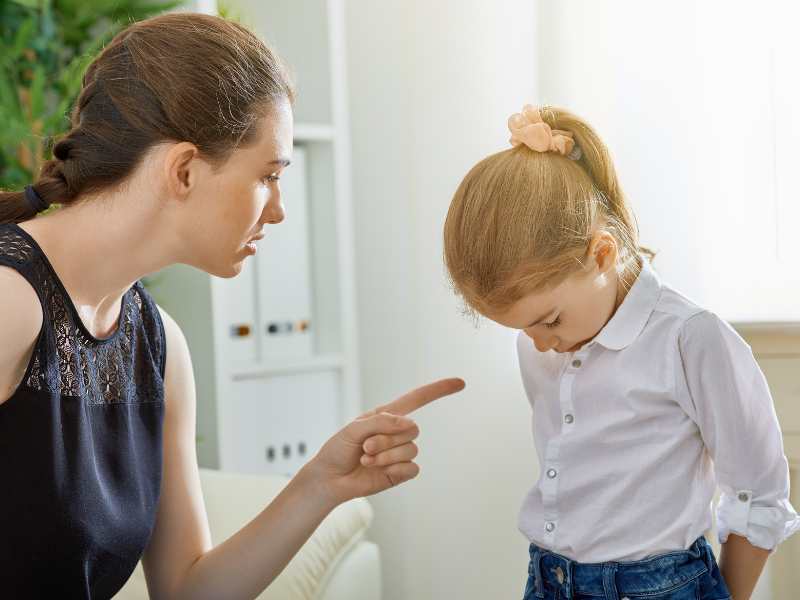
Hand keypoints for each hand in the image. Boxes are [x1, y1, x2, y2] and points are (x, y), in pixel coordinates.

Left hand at [301, 378, 465, 506]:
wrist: (329, 478)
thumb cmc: (338, 449)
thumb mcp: (354, 428)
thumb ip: (381, 422)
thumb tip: (408, 424)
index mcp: (387, 415)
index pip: (417, 399)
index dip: (439, 390)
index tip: (460, 383)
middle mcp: (396, 433)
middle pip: (413, 429)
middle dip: (387, 438)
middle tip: (366, 446)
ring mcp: (400, 453)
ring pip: (411, 449)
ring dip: (386, 455)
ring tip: (366, 458)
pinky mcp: (400, 472)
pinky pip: (412, 468)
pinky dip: (394, 468)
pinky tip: (377, 470)